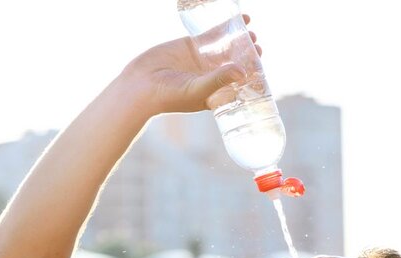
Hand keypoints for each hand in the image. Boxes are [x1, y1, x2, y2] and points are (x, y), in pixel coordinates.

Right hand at [121, 14, 259, 115]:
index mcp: (217, 92)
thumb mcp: (198, 90)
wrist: (141, 85)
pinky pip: (210, 34)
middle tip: (256, 45)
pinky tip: (235, 19)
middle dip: (247, 54)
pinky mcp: (190, 46)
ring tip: (250, 31)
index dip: (252, 73)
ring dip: (238, 39)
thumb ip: (219, 80)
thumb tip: (242, 71)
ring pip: (225, 47)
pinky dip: (223, 27)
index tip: (260, 64)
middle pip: (236, 62)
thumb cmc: (169, 96)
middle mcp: (211, 76)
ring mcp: (201, 61)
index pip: (240, 82)